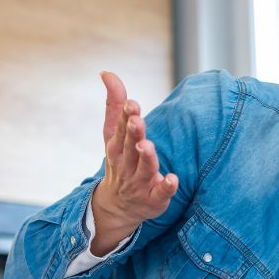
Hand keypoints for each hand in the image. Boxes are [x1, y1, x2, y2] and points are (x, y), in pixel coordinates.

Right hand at [89, 71, 178, 253]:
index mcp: (117, 147)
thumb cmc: (120, 162)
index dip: (125, 116)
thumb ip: (114, 104)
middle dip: (133, 133)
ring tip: (147, 145)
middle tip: (136, 120)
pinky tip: (172, 179)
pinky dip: (166, 187)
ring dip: (146, 157)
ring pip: (144, 169)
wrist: (117, 206)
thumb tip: (107, 72)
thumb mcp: (113, 135)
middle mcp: (127, 164)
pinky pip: (160, 194)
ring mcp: (140, 183)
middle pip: (130, 147)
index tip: (131, 104)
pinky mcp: (153, 199)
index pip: (120, 129)